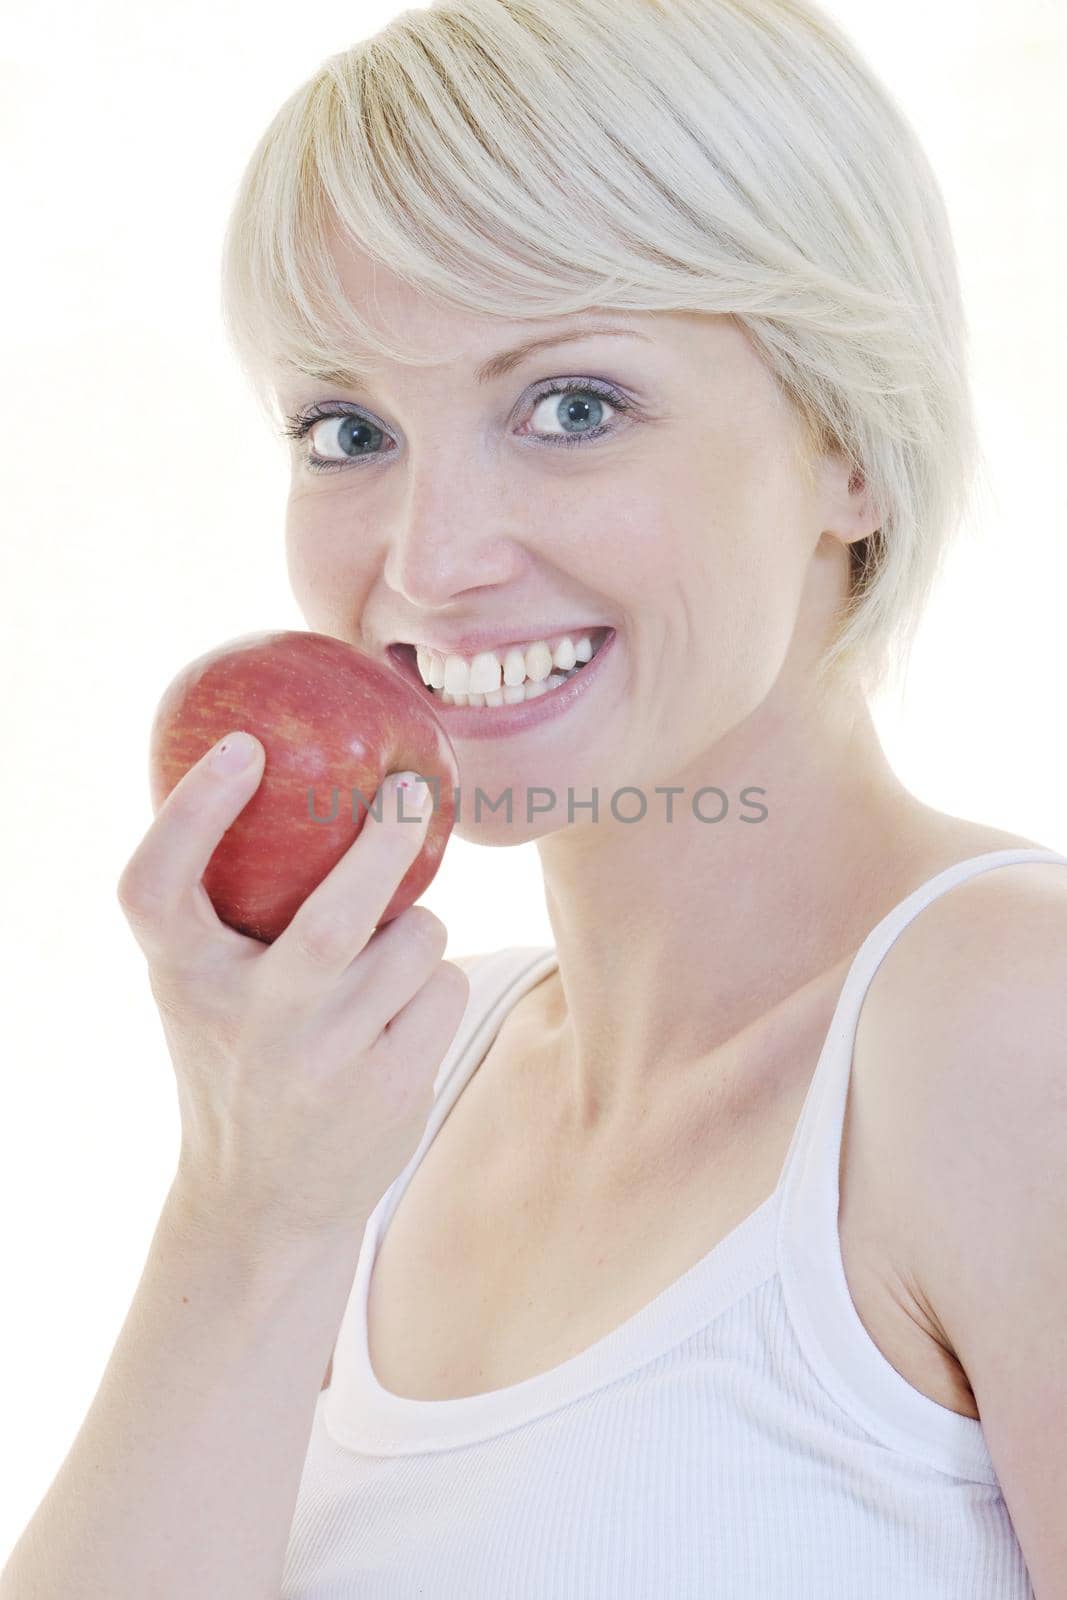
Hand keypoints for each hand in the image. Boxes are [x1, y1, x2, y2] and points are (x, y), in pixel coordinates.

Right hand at [116, 732, 468, 1245]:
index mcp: (184, 978)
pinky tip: (399, 1016)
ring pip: (417, 940)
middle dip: (386, 841)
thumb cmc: (240, 1058)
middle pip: (336, 914)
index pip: (157, 885)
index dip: (194, 810)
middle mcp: (247, 1018)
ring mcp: (322, 1059)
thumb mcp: (205, 990)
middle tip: (408, 792)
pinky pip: (443, 986)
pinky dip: (434, 981)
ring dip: (417, 930)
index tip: (244, 748)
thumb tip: (318, 788)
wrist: (263, 1203)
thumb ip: (230, 914)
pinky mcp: (388, 1086)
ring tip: (384, 960)